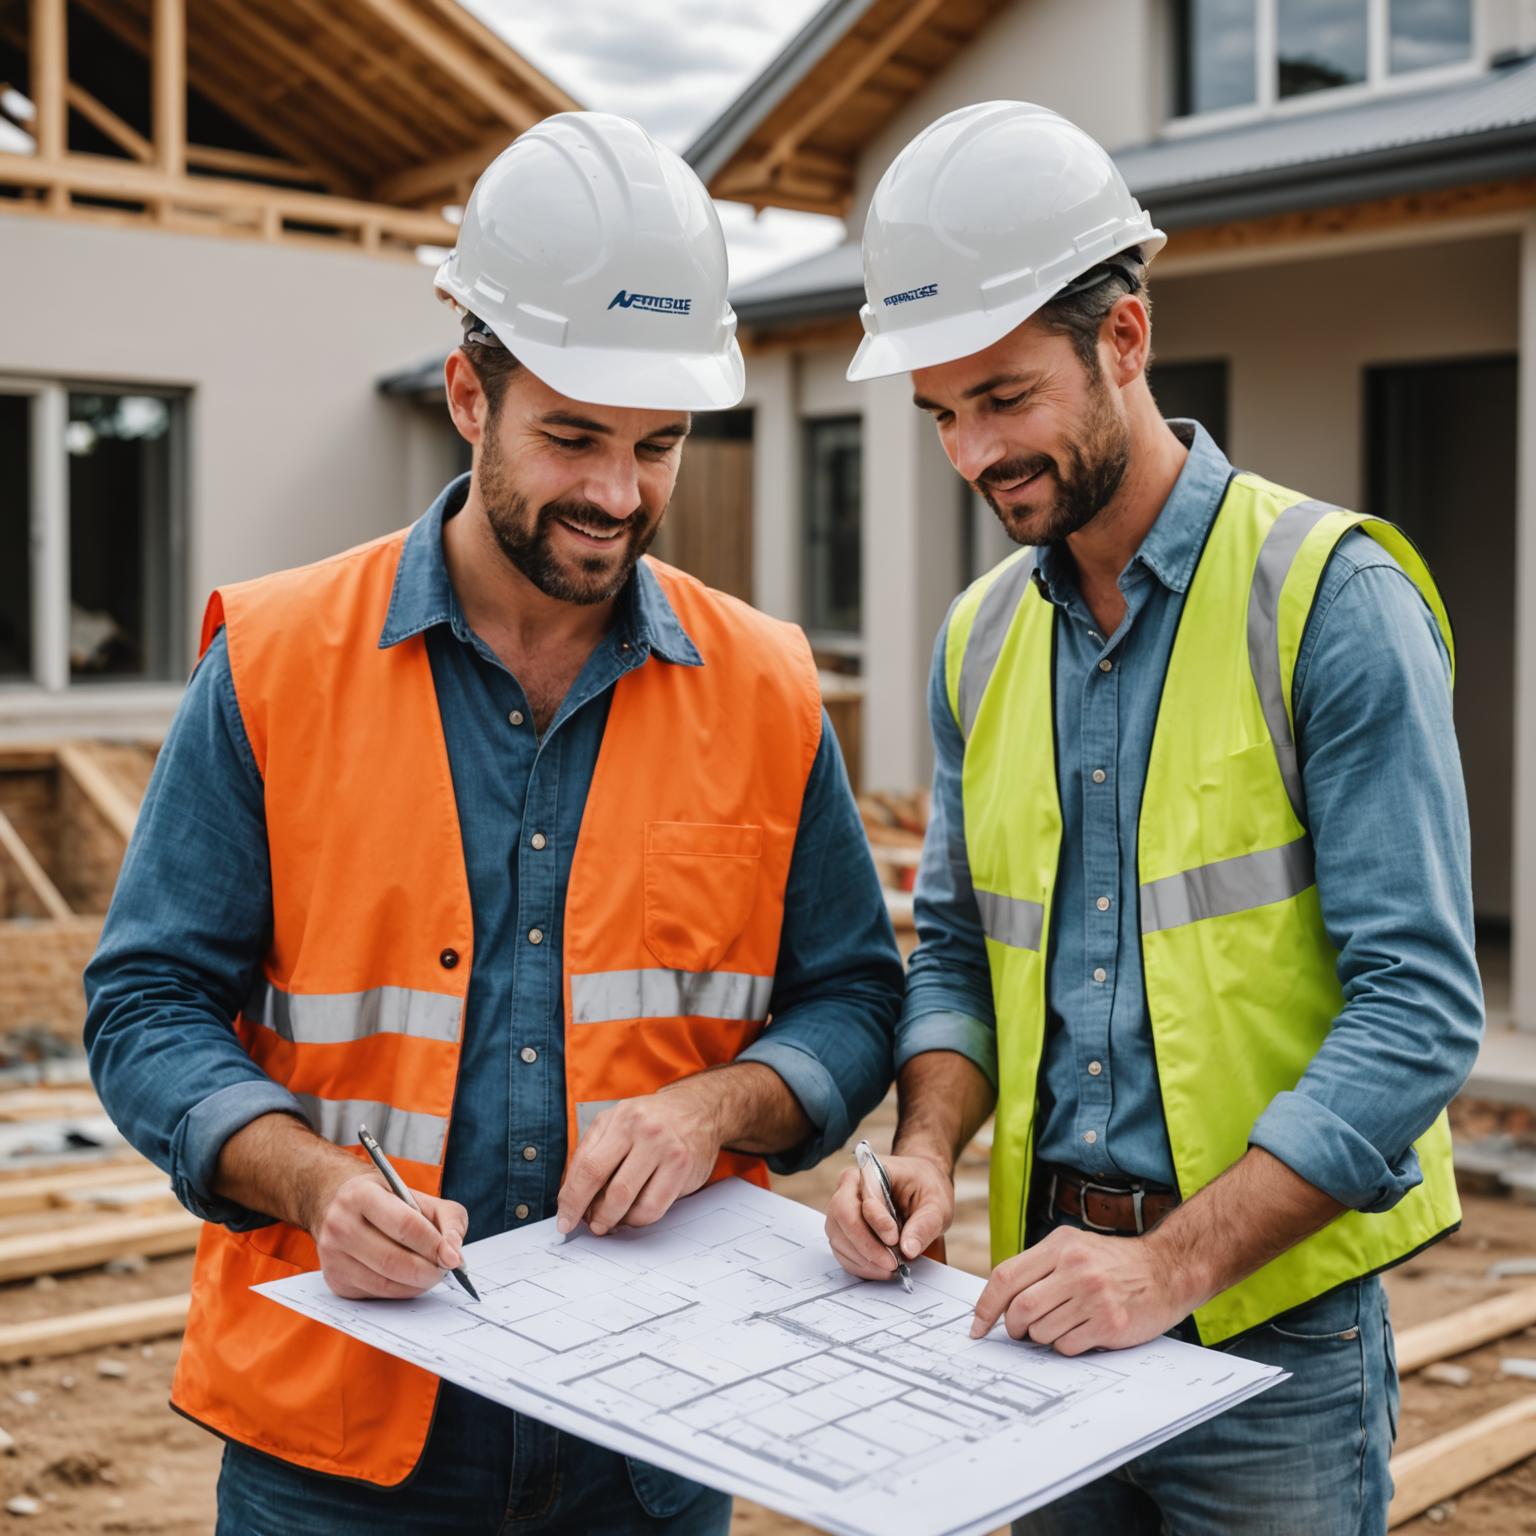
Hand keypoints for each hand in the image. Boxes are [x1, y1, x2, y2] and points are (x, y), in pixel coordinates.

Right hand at [305, 1167, 468, 1300]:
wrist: (346, 1207)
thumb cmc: (392, 1202)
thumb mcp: (423, 1198)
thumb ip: (448, 1221)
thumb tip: (454, 1255)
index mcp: (361, 1195)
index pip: (404, 1225)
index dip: (433, 1245)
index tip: (453, 1258)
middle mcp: (339, 1224)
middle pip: (391, 1260)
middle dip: (426, 1270)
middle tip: (445, 1270)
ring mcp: (332, 1255)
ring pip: (383, 1282)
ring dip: (416, 1284)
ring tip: (432, 1274)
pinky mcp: (335, 1280)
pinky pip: (375, 1294)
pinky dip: (401, 1292)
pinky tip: (411, 1281)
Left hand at [555, 1082, 721, 1236]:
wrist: (698, 1109)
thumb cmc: (651, 1121)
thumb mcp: (616, 1123)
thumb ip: (591, 1154)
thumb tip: (570, 1199)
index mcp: (618, 1118)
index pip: (585, 1166)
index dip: (571, 1199)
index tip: (564, 1219)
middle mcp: (642, 1130)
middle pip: (603, 1183)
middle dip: (588, 1213)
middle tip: (587, 1225)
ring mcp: (665, 1147)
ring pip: (626, 1200)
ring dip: (612, 1219)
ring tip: (609, 1221)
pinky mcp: (683, 1167)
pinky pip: (652, 1208)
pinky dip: (637, 1219)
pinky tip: (633, 1215)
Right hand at [825, 1153, 953, 1279]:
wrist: (920, 1186)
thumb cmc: (925, 1187)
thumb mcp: (936, 1203)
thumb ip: (924, 1224)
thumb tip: (908, 1249)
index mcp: (870, 1172)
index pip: (863, 1198)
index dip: (877, 1222)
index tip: (895, 1240)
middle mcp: (849, 1188)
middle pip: (843, 1218)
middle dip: (866, 1246)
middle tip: (892, 1264)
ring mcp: (842, 1210)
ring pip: (838, 1238)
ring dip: (863, 1259)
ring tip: (890, 1268)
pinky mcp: (843, 1231)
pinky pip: (842, 1251)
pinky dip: (859, 1265)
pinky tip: (880, 1270)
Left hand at [970, 1225, 1193, 1354]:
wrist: (1167, 1270)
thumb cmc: (1114, 1263)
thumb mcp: (1074, 1247)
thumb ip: (1039, 1267)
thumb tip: (999, 1301)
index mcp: (1059, 1246)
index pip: (1005, 1277)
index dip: (986, 1306)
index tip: (978, 1326)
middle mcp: (1075, 1268)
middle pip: (1020, 1309)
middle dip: (1013, 1327)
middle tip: (1021, 1331)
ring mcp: (1093, 1295)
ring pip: (1042, 1331)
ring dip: (1042, 1337)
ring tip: (1060, 1325)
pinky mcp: (1110, 1323)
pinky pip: (1067, 1346)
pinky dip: (1065, 1346)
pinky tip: (1081, 1333)